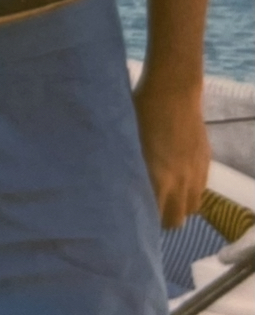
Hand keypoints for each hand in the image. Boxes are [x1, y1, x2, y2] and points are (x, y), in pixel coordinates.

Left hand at [133, 79, 210, 228]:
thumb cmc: (140, 113)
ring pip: (191, 208)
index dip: (142, 222)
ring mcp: (195, 174)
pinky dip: (189, 191)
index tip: (132, 218)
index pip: (152, 219)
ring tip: (164, 194)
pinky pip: (201, 191)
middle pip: (175, 221)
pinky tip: (176, 178)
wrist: (172, 91)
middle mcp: (179, 182)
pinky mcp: (205, 164)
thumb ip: (125, 170)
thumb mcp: (125, 143)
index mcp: (156, 179)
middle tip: (148, 208)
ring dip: (178, 206)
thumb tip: (110, 188)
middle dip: (161, 219)